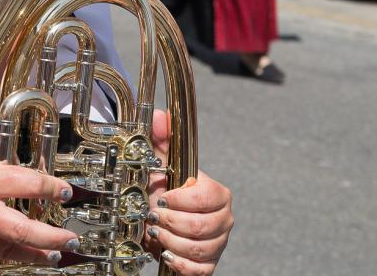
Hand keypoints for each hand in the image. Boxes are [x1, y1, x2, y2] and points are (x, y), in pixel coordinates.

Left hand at [145, 110, 232, 274]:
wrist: (159, 216)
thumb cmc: (163, 188)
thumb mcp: (160, 162)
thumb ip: (161, 138)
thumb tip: (161, 116)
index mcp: (217, 193)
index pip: (206, 198)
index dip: (181, 200)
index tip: (162, 196)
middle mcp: (223, 219)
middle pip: (201, 227)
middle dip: (171, 222)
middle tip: (154, 215)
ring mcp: (217, 243)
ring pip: (199, 249)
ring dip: (171, 241)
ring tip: (155, 233)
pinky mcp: (209, 264)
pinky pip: (201, 271)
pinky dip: (181, 264)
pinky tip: (166, 253)